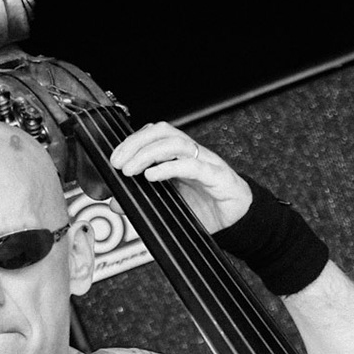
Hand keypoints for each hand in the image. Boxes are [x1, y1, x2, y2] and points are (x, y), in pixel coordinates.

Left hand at [108, 121, 252, 233]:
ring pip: (176, 143)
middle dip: (136, 143)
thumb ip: (143, 200)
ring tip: (131, 170)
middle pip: (162, 131)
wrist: (239, 221)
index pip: (153, 134)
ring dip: (148, 154)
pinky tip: (153, 176)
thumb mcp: (168, 205)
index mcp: (181, 156)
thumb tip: (115, 202)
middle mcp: (193, 154)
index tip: (114, 159)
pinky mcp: (218, 177)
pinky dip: (169, 168)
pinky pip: (193, 165)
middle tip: (118, 163)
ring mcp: (206, 162)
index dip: (132, 141)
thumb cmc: (208, 208)